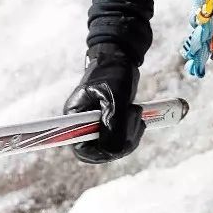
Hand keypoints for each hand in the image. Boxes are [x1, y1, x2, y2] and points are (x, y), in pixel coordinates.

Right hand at [63, 46, 143, 163]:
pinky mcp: (112, 127)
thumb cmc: (112, 72)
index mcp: (75, 117)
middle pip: (99, 152)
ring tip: (135, 110)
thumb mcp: (115, 95)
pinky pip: (123, 142)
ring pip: (115, 148)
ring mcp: (98, 127)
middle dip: (120, 142)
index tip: (116, 145)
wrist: (121, 61)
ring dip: (131, 134)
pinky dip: (134, 132)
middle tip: (135, 120)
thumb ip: (114, 122)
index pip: (80, 148)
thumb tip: (113, 150)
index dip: (97, 152)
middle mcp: (83, 126)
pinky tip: (137, 115)